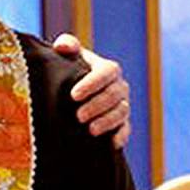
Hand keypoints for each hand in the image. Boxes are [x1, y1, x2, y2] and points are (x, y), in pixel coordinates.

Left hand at [52, 33, 131, 148]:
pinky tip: (112, 144)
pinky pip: (126, 129)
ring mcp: (122, 105)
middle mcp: (118, 86)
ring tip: (90, 130)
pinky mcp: (122, 123)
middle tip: (78, 116)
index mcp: (107, 69)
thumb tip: (63, 46)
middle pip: (115, 95)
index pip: (107, 72)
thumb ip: (66, 45)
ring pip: (122, 112)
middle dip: (97, 106)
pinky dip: (121, 136)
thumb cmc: (68, 70)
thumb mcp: (65, 56)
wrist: (71, 94)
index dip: (92, 83)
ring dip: (108, 121)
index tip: (74, 95)